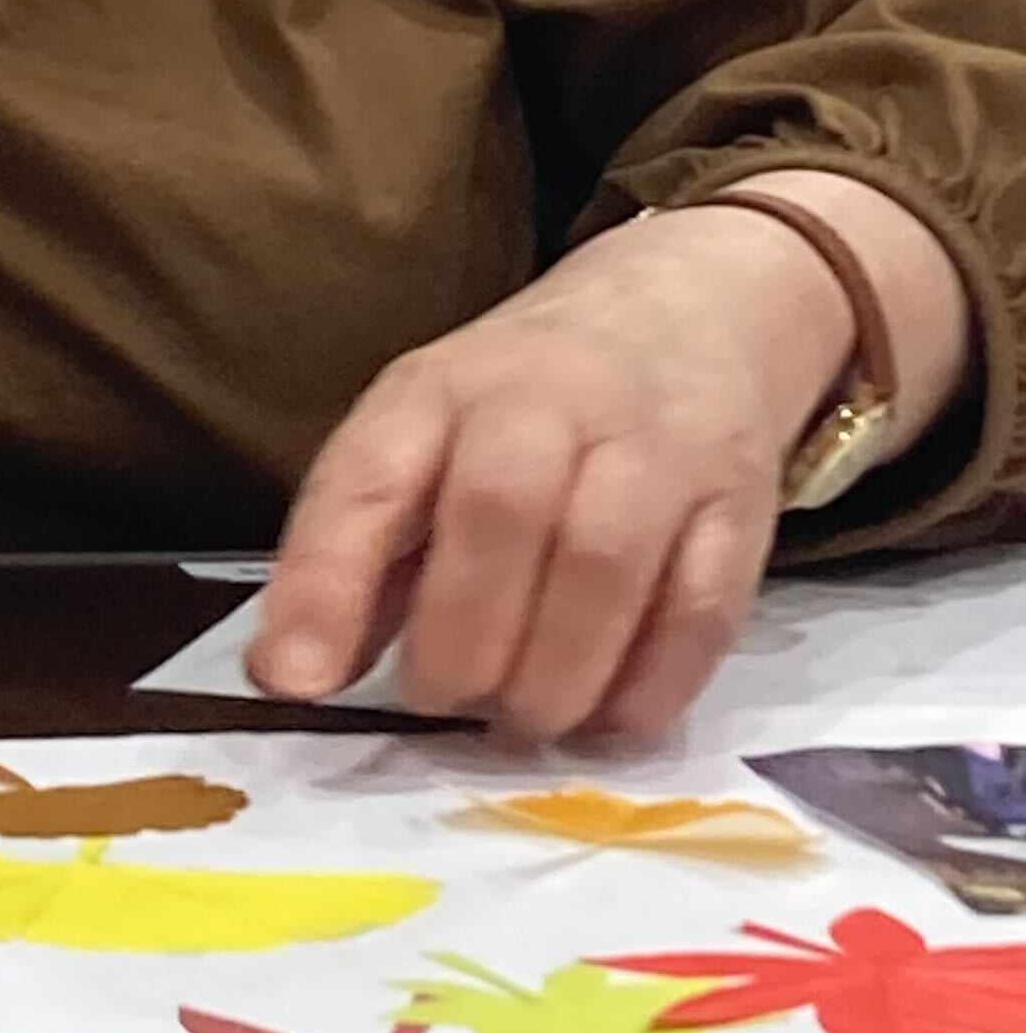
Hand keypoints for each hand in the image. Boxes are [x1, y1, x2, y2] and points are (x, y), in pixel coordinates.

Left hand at [250, 192, 926, 740]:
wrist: (690, 313)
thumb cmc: (527, 401)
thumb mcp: (426, 436)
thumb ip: (366, 552)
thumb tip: (298, 672)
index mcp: (440, 388)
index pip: (369, 472)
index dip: (325, 581)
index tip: (293, 679)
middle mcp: (544, 402)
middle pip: (495, 515)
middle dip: (461, 641)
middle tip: (447, 703)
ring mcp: (652, 447)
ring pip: (600, 564)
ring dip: (552, 677)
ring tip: (525, 719)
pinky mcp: (739, 504)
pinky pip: (699, 609)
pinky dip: (649, 686)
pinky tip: (611, 716)